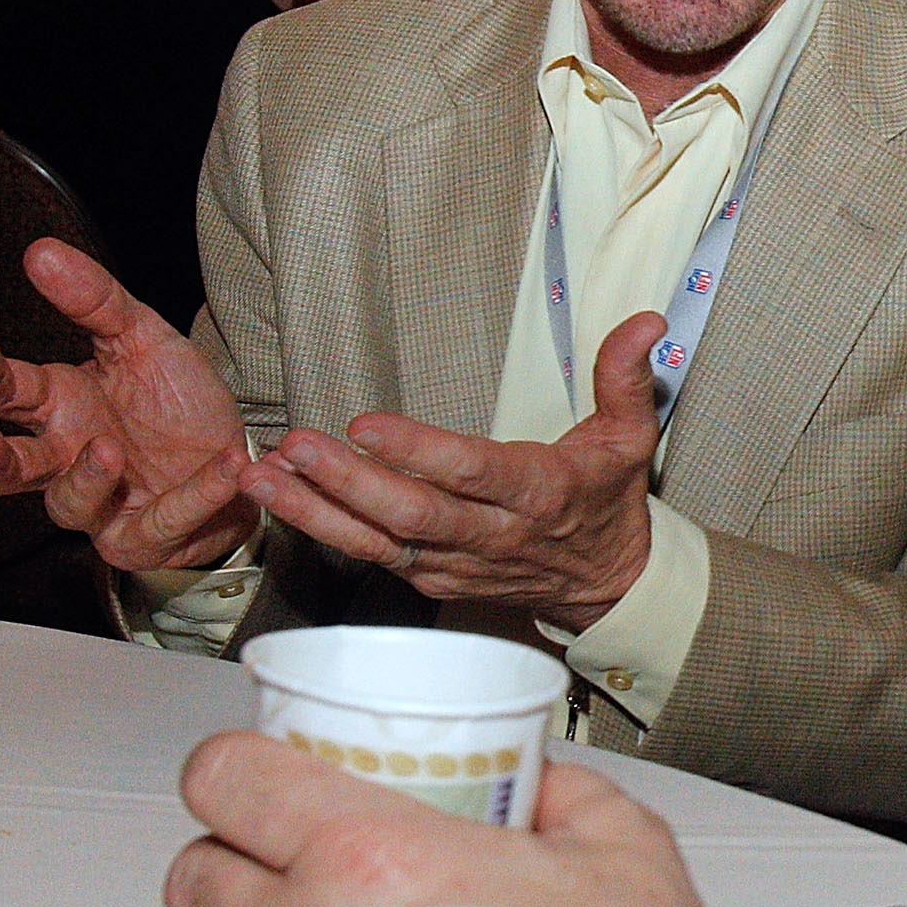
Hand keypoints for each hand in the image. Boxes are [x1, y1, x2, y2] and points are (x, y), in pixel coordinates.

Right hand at [0, 239, 254, 568]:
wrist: (237, 456)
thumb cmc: (176, 402)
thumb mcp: (142, 337)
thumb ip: (95, 299)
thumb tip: (41, 252)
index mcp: (58, 406)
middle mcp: (67, 459)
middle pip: (5, 469)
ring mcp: (103, 505)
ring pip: (67, 505)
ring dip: (85, 477)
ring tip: (108, 449)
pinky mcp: (145, 536)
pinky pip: (162, 522)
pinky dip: (195, 495)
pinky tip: (224, 464)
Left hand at [238, 313, 662, 629]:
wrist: (607, 585)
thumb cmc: (609, 501)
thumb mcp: (631, 438)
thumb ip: (627, 378)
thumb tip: (645, 320)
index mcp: (538, 494)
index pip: (472, 473)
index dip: (419, 453)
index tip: (367, 425)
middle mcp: (491, 536)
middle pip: (410, 515)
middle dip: (347, 483)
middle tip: (295, 445)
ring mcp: (455, 563)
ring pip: (375, 543)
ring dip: (313, 510)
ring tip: (261, 474)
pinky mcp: (430, 578)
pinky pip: (368, 556)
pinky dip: (320, 527)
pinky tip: (278, 495)